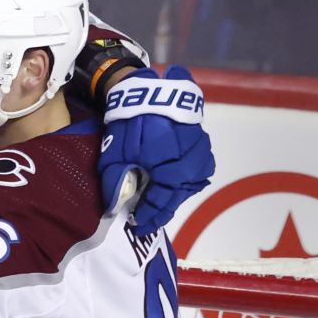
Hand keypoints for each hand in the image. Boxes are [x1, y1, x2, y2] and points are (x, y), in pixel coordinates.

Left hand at [100, 66, 214, 235]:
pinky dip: (184, 179)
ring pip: (189, 184)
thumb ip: (115, 184)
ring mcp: (201, 152)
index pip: (160, 204)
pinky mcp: (202, 141)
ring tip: (158, 202)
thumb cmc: (128, 124)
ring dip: (174, 195)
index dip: (147, 217)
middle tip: (146, 218)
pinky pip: (197, 169)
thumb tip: (114, 209)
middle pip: (177, 197)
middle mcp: (191, 164)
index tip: (136, 227)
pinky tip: (171, 182)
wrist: (146, 90)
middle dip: (160, 209)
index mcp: (171, 170)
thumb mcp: (114, 156)